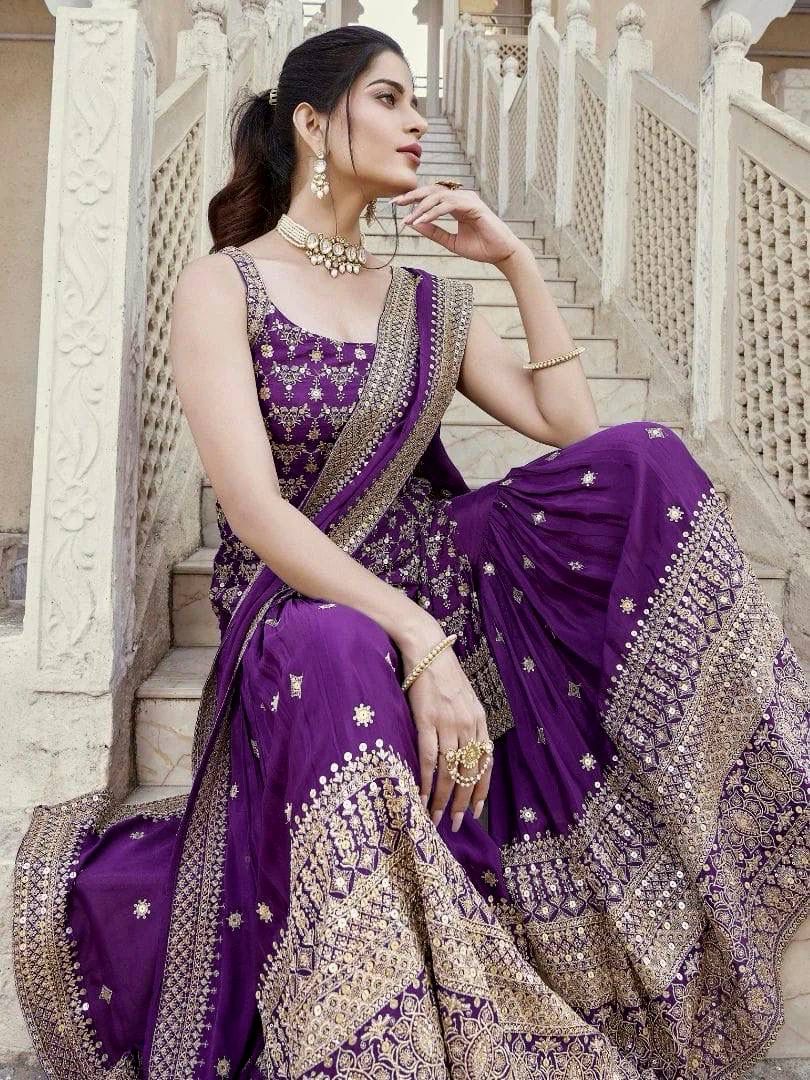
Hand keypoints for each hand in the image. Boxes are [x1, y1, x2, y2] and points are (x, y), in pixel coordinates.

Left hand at [391, 184, 523, 266]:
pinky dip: (434, 212)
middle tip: (395, 203)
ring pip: (438, 197)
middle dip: (412, 196)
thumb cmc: (481, 248)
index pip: (431, 197)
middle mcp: (462, 198)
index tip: (397, 207)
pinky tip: (422, 220)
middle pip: (432, 191)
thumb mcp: (450, 242)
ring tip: (408, 218)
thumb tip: (414, 224)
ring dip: (421, 207)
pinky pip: (448, 205)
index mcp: (456, 205)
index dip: (413, 200)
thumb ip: (434, 232)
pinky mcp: (473, 206)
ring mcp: (468, 200)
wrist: (501, 255)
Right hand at [396, 613, 492, 830]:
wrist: (427, 648)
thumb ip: (467, 724)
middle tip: (456, 824)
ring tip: (436, 818)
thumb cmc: (442, 673)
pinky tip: (422, 796)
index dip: (481, 789)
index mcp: (479, 720)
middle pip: (469, 772)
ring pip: (450, 770)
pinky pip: (430, 758)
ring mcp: (448, 723)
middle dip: (463, 801)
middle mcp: (468, 724)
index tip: (476, 811)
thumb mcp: (464, 698)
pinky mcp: (427, 720)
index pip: (485, 763)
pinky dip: (427, 781)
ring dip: (443, 798)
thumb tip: (464, 752)